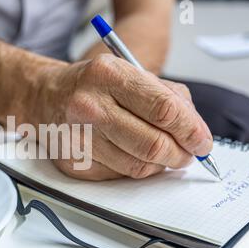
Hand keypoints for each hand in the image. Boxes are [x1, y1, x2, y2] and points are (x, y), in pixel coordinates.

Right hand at [37, 54, 212, 179]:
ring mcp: (78, 137)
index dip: (191, 130)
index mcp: (109, 75)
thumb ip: (168, 96)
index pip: (164, 109)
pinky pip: (119, 175)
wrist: (46, 97)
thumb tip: (195, 132)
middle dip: (181, 154)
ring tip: (163, 154)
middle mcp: (89, 106)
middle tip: (188, 154)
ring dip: (160, 165)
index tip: (203, 142)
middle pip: (153, 143)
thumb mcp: (129, 72)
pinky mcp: (74, 162)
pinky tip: (133, 154)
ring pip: (138, 166)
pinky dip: (135, 168)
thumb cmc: (92, 85)